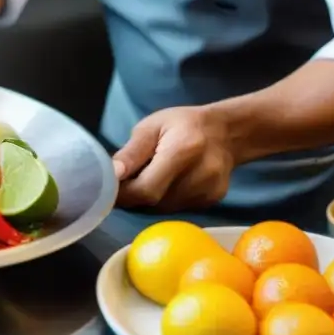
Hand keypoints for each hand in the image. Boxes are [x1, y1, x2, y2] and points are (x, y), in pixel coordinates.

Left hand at [112, 105, 237, 211]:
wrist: (225, 133)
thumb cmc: (181, 124)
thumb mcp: (151, 127)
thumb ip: (131, 153)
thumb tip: (111, 174)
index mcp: (183, 151)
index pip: (146, 190)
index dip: (122, 193)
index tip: (108, 185)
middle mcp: (200, 176)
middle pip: (153, 203)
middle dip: (131, 196)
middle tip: (125, 179)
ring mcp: (208, 192)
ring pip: (162, 210)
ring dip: (145, 200)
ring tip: (147, 176)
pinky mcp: (211, 202)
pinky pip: (175, 210)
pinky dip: (162, 202)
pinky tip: (165, 183)